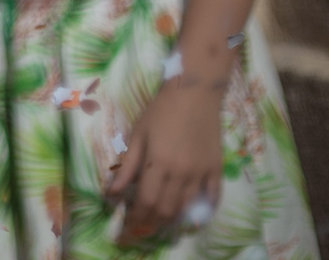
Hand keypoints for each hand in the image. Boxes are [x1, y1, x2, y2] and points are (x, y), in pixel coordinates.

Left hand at [107, 70, 226, 243]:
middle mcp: (182, 174)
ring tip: (157, 229)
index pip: (145, 203)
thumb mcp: (137, 135)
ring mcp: (202, 173)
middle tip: (136, 234)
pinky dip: (203, 212)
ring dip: (170, 222)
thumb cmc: (160, 110)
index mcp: (159, 164)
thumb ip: (127, 167)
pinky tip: (194, 221)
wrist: (195, 93)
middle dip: (148, 226)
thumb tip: (112, 193)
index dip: (133, 221)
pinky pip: (213, 197)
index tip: (123, 232)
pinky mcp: (216, 169)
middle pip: (166, 210)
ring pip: (186, 208)